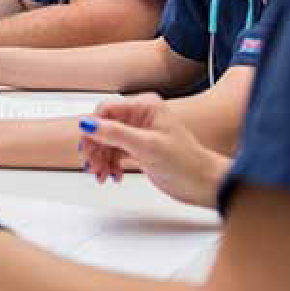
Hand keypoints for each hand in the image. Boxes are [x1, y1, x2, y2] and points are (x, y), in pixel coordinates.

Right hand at [77, 94, 232, 207]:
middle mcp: (141, 116)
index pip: (107, 110)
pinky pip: (115, 152)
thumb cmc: (186, 163)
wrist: (203, 184)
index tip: (86, 147)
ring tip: (102, 175)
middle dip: (96, 147)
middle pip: (104, 127)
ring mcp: (140, 133)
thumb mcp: (147, 146)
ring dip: (101, 159)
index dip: (93, 128)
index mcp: (145, 106)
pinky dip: (110, 164)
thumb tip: (88, 124)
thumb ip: (116, 134)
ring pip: (107, 142)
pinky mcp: (139, 149)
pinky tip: (113, 176)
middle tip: (92, 166)